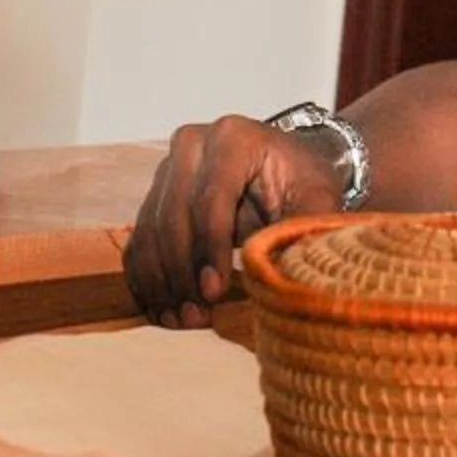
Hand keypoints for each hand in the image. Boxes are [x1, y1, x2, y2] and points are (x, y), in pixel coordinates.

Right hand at [123, 115, 343, 327]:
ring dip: (161, 281)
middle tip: (196, 315)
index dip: (210, 249)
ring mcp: (168, 167)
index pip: (211, 198)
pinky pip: (139, 238)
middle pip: (173, 214)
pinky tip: (161, 309)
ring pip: (150, 229)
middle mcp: (192, 144)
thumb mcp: (316, 199)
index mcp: (233, 138)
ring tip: (181, 319)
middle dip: (182, 272)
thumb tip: (289, 272)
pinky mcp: (154, 194)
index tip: (214, 292)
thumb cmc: (302, 182)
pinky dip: (146, 277)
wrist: (284, 166)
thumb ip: (306, 227)